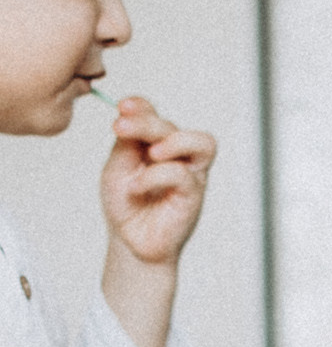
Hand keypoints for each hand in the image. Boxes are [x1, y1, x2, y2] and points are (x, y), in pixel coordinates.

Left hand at [100, 96, 215, 267]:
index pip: (153, 114)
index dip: (141, 106)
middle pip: (170, 125)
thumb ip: (126, 144)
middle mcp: (176, 153)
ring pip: (199, 142)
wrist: (130, 241)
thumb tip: (129, 118)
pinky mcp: (193, 193)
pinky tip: (139, 186)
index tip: (123, 106)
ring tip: (151, 153)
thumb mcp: (117, 168)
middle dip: (146, 122)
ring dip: (173, 141)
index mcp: (154, 143)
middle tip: (121, 127)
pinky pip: (182, 174)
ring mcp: (189, 172)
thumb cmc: (126, 206)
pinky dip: (158, 176)